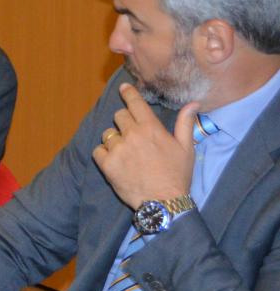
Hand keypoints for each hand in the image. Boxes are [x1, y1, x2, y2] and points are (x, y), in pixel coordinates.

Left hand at [92, 83, 198, 208]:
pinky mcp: (107, 163)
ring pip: (107, 134)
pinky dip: (104, 155)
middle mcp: (132, 135)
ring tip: (127, 154)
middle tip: (132, 136)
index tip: (123, 88)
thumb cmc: (177, 175)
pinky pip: (98, 150)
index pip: (135, 103)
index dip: (128, 94)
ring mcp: (118, 149)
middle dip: (124, 122)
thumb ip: (185, 123)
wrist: (164, 202)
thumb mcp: (186, 148)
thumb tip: (193, 103)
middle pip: (119, 116)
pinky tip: (117, 163)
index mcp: (151, 128)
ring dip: (114, 140)